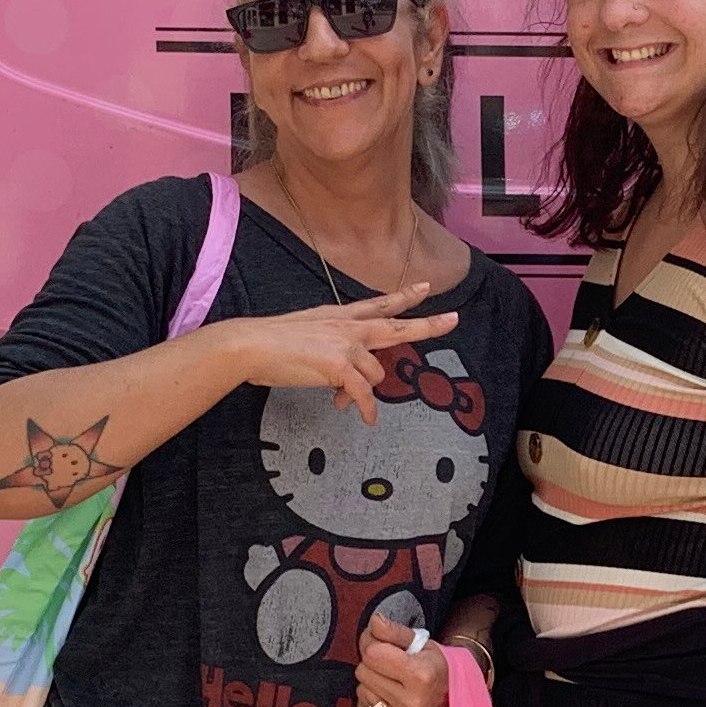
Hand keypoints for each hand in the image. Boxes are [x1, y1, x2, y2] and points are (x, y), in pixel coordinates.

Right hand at [229, 283, 458, 421]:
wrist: (251, 345)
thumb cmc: (271, 344)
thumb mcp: (307, 337)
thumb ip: (331, 354)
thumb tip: (344, 383)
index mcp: (339, 317)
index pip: (378, 305)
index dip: (403, 297)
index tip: (425, 287)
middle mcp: (348, 327)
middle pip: (396, 325)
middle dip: (428, 324)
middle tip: (454, 319)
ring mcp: (346, 344)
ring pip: (375, 374)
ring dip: (361, 392)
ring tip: (338, 399)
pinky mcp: (340, 365)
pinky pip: (363, 394)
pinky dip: (364, 409)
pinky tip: (364, 419)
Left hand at [353, 618, 451, 706]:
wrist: (450, 695)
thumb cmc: (431, 665)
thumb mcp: (418, 641)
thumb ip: (393, 630)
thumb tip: (374, 622)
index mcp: (421, 675)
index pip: (372, 653)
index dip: (374, 644)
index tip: (385, 646)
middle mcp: (413, 703)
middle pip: (363, 672)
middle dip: (373, 664)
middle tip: (390, 666)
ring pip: (361, 690)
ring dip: (371, 683)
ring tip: (391, 683)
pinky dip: (370, 703)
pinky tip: (388, 699)